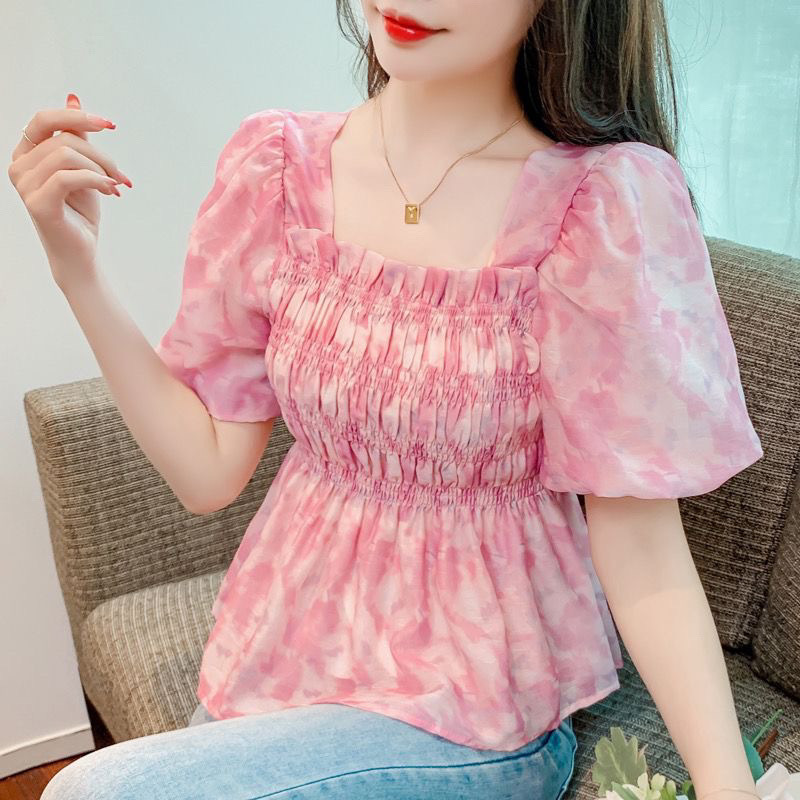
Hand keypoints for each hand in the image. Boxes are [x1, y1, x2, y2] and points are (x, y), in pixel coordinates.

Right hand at [6, 93, 131, 290]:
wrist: (81, 251)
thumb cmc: (80, 211)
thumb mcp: (83, 167)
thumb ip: (76, 136)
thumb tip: (73, 98)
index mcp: (26, 154)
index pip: (45, 120)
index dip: (77, 117)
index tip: (110, 125)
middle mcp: (19, 166)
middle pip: (64, 139)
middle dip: (101, 155)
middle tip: (120, 176)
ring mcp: (24, 185)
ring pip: (67, 155)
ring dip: (101, 169)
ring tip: (115, 187)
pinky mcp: (37, 203)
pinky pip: (67, 176)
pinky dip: (95, 180)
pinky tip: (110, 192)